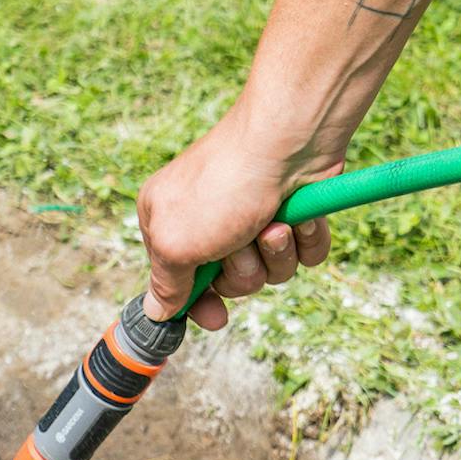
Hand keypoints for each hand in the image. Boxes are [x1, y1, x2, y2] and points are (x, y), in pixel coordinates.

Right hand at [135, 106, 338, 329]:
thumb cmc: (222, 188)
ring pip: (269, 272)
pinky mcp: (293, 212)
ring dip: (274, 255)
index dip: (199, 303)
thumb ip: (165, 283)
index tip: (217, 318)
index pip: (179, 282)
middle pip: (228, 283)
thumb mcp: (175, 243)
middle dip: (242, 272)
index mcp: (168, 223)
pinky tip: (300, 216)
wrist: (287, 142)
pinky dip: (305, 240)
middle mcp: (209, 220)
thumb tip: (155, 311)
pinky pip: (303, 254)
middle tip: (241, 244)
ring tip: (273, 223)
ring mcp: (253, 216)